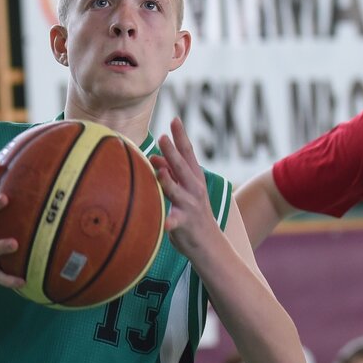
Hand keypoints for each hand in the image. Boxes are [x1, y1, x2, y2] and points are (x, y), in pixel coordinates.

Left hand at [150, 118, 220, 258]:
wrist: (208, 242)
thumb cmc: (192, 212)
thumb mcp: (184, 189)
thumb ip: (170, 172)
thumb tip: (154, 157)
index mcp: (194, 178)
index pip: (188, 153)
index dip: (181, 136)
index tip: (175, 119)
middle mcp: (194, 189)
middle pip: (182, 167)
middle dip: (172, 153)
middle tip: (163, 138)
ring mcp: (190, 206)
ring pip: (176, 191)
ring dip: (168, 181)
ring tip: (160, 172)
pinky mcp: (184, 223)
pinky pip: (175, 222)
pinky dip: (170, 222)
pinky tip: (165, 223)